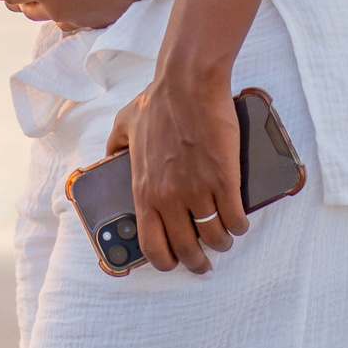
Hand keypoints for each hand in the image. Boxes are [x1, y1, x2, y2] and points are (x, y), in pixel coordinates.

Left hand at [105, 71, 245, 274]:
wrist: (187, 84)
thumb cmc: (158, 101)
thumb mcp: (123, 124)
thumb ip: (114, 145)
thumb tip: (108, 156)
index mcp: (144, 190)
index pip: (151, 245)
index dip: (165, 261)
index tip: (174, 262)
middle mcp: (169, 198)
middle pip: (186, 250)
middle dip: (198, 263)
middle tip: (205, 263)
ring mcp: (197, 191)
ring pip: (214, 237)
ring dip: (222, 243)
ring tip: (225, 239)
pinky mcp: (224, 180)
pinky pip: (235, 219)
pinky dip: (239, 226)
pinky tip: (239, 223)